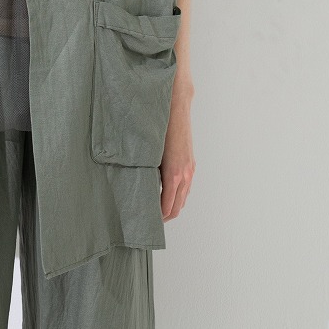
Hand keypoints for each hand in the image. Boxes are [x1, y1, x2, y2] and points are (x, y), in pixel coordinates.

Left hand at [159, 82, 195, 221]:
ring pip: (183, 198)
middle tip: (148, 221)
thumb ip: (147, 172)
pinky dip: (177, 196)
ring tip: (155, 210)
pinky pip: (185, 188)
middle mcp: (185, 175)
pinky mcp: (191, 164)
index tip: (146, 222)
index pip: (168, 207)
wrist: (176, 106)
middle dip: (164, 217)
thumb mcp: (150, 152)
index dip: (157, 218)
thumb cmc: (160, 127)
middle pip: (177, 207)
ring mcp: (190, 169)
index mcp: (174, 174)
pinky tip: (165, 194)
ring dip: (171, 207)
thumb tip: (138, 188)